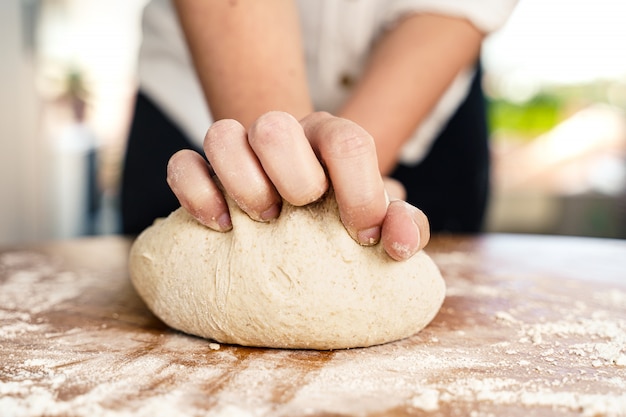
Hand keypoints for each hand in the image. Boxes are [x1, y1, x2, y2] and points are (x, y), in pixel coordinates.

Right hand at [167, 111, 428, 260]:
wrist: (306, 217)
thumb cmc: (345, 218)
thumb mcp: (383, 222)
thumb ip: (404, 226)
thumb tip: (402, 243)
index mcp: (332, 140)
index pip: (346, 143)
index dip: (359, 192)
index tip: (361, 236)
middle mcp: (286, 135)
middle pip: (274, 127)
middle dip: (293, 179)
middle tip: (302, 212)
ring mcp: (242, 150)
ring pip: (221, 135)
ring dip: (243, 183)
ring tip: (265, 218)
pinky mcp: (205, 172)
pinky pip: (183, 165)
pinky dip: (198, 194)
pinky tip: (222, 226)